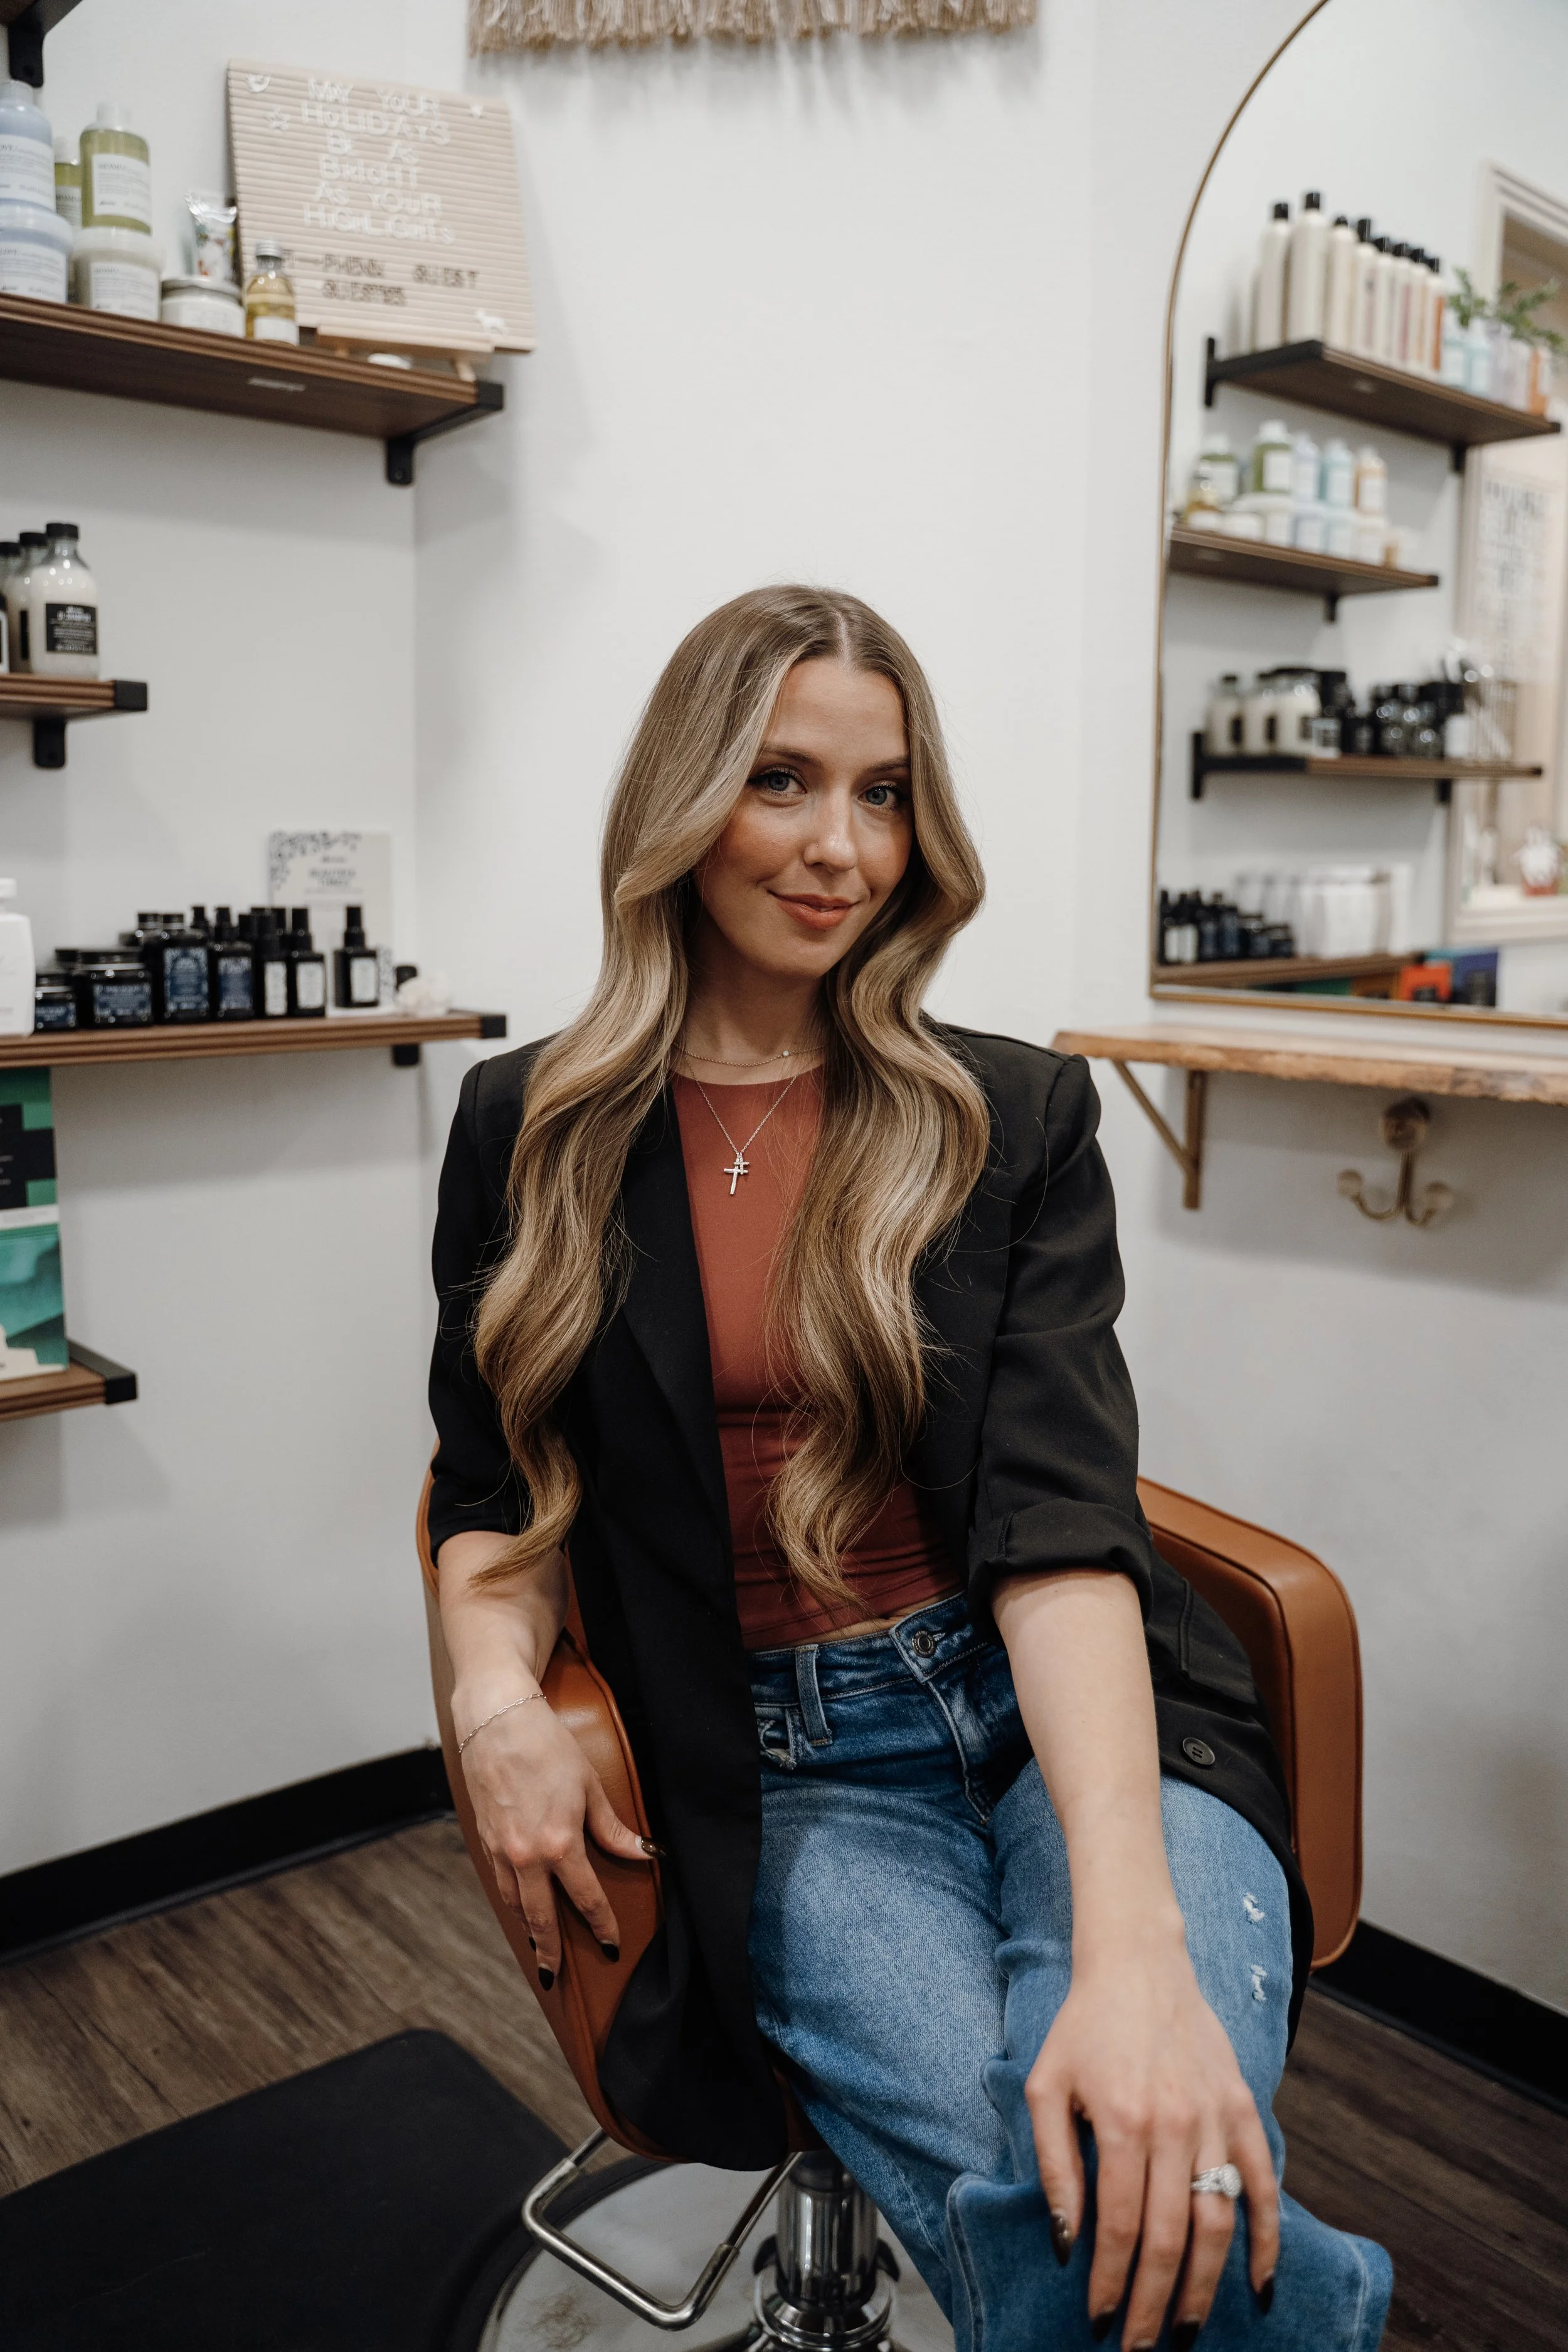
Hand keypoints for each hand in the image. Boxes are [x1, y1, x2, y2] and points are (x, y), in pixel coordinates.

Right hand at [456, 1689, 648, 1978]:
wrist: (497, 1722)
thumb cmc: (548, 1748)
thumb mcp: (589, 1787)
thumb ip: (613, 1829)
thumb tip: (645, 1853)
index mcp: (559, 1845)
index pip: (586, 1899)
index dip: (601, 1924)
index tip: (611, 1944)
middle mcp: (526, 1857)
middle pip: (541, 1918)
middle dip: (551, 1950)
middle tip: (557, 1976)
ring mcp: (501, 1851)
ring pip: (515, 1905)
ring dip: (527, 1930)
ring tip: (538, 1949)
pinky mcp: (484, 1841)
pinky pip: (500, 1883)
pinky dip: (511, 1902)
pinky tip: (518, 1907)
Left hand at [1025, 1930, 1277, 2348]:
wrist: (1140, 1963)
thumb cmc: (1084, 2027)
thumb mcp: (1045, 2087)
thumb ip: (1053, 2165)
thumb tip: (1066, 2242)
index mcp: (1122, 2121)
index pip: (1117, 2227)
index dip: (1110, 2282)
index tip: (1099, 2320)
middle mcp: (1175, 2125)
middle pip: (1169, 2237)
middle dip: (1153, 2302)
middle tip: (1140, 2345)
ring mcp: (1216, 2118)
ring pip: (1219, 2222)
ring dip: (1206, 2285)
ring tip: (1186, 2327)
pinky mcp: (1244, 2109)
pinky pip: (1264, 2184)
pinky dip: (1268, 2238)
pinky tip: (1260, 2285)